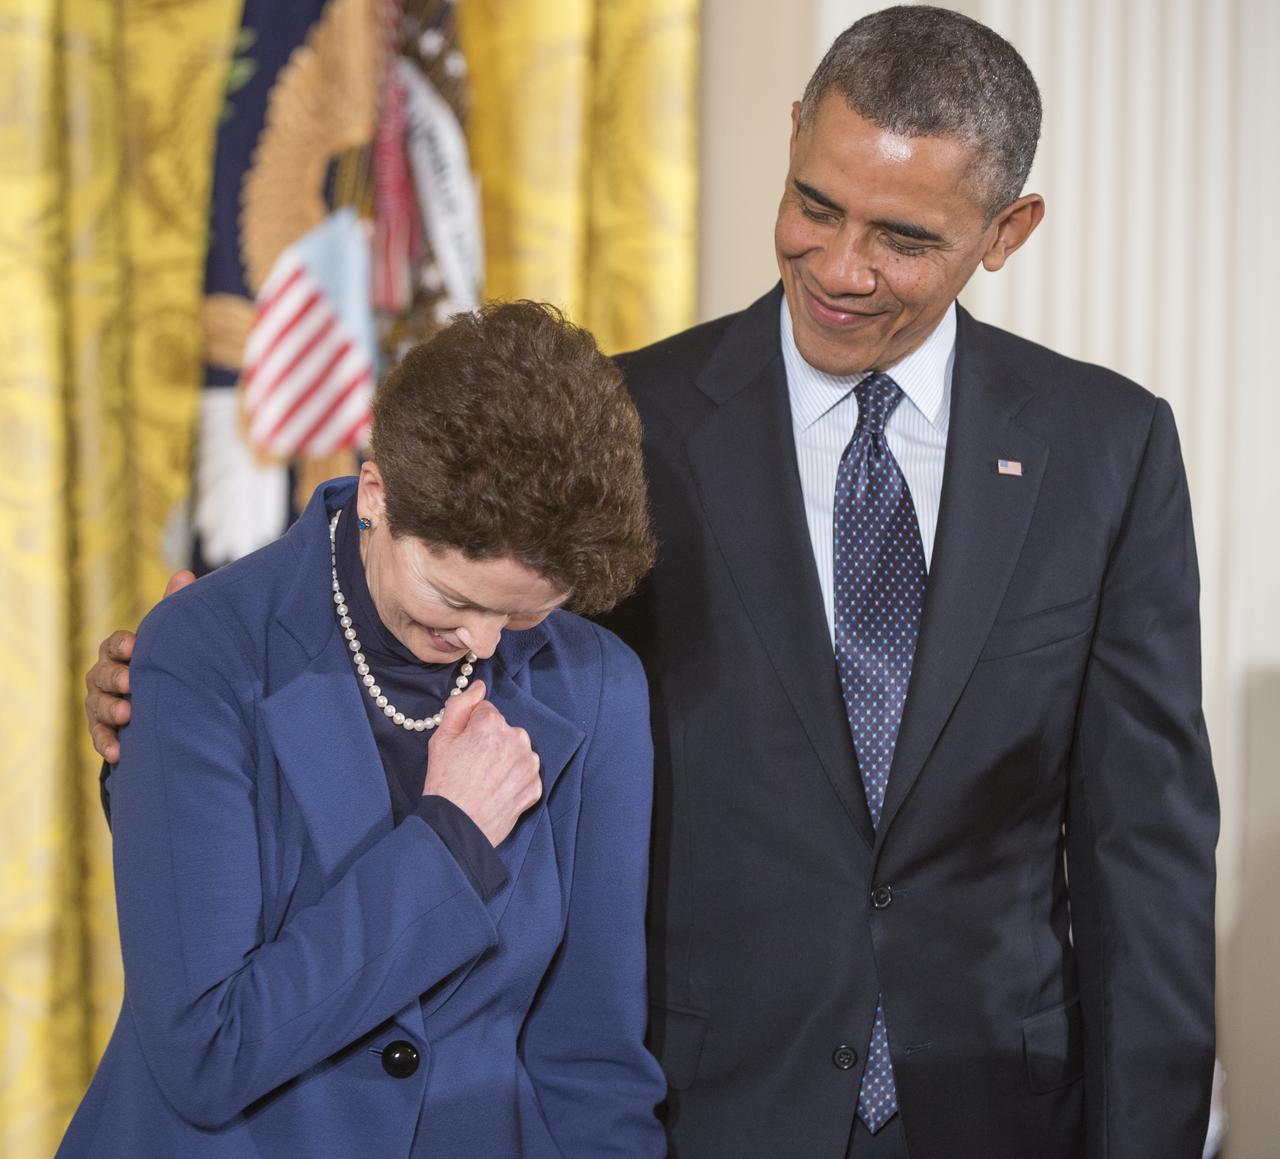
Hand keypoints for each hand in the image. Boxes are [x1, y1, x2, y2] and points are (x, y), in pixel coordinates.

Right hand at [85, 570, 195, 762]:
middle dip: (114, 678)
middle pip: (101, 674)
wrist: (163, 703)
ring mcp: (102, 703)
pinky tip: (119, 752)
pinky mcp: (105, 730)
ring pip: (97, 705)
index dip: (122, 645)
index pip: (114, 644)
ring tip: (127, 715)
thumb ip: (173, 608)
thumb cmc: (165, 662)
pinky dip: (107, 743)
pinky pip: (100, 737)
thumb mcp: (170, 638)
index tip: (134, 646)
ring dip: (110, 710)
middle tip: (130, 683)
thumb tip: (185, 574)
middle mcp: (106, 676)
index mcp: (122, 652)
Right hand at [424, 681, 541, 846]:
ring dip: (506, 760)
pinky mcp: (535, 786)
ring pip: (517, 751)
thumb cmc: (445, 782)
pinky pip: (526, 774)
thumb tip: (480, 686)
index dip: (472, 729)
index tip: (464, 747)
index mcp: (493, 724)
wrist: (456, 827)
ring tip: (485, 780)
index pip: (487, 713)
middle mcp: (517, 739)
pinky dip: (514, 780)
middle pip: (505, 731)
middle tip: (472, 766)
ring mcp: (529, 764)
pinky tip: (497, 791)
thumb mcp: (441, 738)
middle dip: (492, 743)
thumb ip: (461, 705)